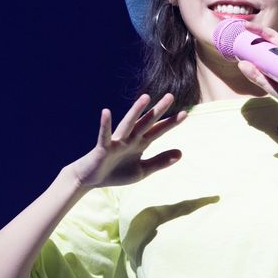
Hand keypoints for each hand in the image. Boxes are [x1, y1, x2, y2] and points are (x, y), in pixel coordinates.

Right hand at [70, 93, 184, 188]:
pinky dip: (105, 124)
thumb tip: (181, 153)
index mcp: (140, 144)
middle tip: (170, 96)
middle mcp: (130, 139)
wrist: (92, 180)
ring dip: (136, 111)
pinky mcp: (103, 147)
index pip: (158, 131)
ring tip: (146, 98)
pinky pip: (104, 135)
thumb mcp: (142, 170)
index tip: (185, 113)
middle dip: (158, 111)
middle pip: (146, 123)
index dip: (170, 123)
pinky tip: (106, 112)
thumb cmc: (116, 173)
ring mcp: (116, 142)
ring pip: (128, 124)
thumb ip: (160, 162)